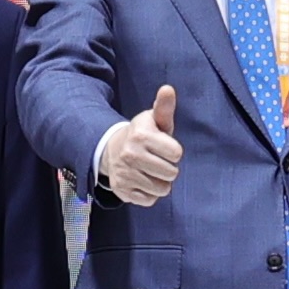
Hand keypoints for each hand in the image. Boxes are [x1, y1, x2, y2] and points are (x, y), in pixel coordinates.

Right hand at [95, 83, 183, 206]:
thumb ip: (164, 107)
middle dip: (169, 168)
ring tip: (151, 171)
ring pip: (162, 189)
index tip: (163, 147)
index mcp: (141, 135)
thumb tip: (168, 88)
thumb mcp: (154, 119)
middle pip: (171, 174)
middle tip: (157, 160)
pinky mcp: (122, 191)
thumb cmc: (143, 135)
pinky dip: (150, 193)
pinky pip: (150, 200)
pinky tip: (143, 181)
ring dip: (161, 182)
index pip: (176, 153)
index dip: (173, 151)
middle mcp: (130, 155)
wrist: (111, 150)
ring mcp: (125, 174)